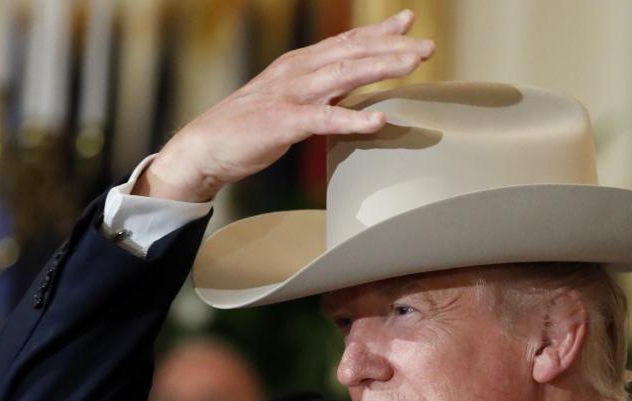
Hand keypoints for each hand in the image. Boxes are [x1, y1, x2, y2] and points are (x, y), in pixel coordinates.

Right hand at [134, 9, 433, 202]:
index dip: (378, 32)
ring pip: (344, 75)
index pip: (345, 43)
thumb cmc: (248, 127)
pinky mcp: (284, 122)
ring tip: (413, 65)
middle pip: (352, 53)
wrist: (204, 147)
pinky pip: (324, 119)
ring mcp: (291, 95)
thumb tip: (353, 92)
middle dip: (392, 48)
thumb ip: (321, 93)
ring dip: (381, 68)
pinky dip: (353, 118)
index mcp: (299, 65)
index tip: (409, 22)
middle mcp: (297, 72)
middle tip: (427, 46)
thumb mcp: (290, 101)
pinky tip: (378, 120)